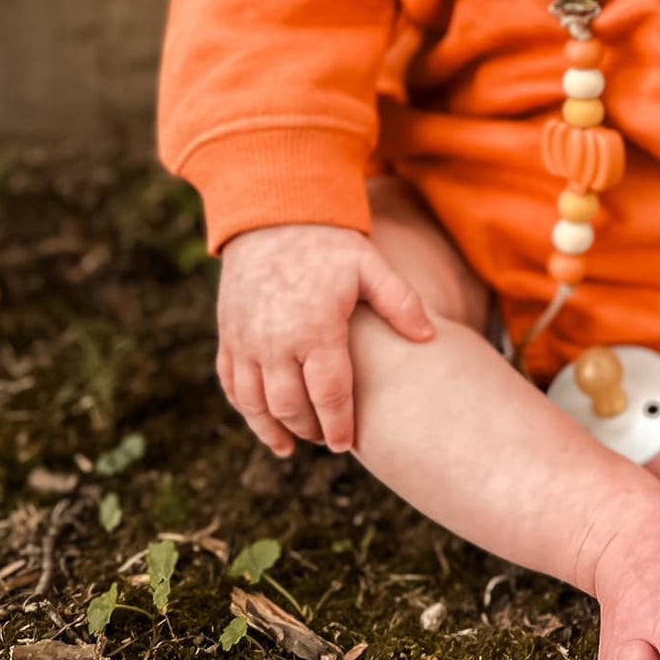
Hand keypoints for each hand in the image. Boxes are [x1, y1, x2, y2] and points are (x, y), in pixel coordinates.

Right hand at [217, 224, 435, 456]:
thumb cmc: (328, 242)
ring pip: (255, 403)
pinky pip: (231, 383)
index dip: (338, 425)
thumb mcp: (370, 265)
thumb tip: (431, 337)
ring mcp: (246, 340)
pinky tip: (262, 422)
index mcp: (316, 329)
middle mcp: (276, 342)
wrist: (272, 214)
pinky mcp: (228, 334)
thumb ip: (400, 302)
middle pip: (290, 407)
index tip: (347, 444)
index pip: (328, 395)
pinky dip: (244, 409)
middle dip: (310, 430)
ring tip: (293, 445)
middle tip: (328, 440)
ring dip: (273, 429)